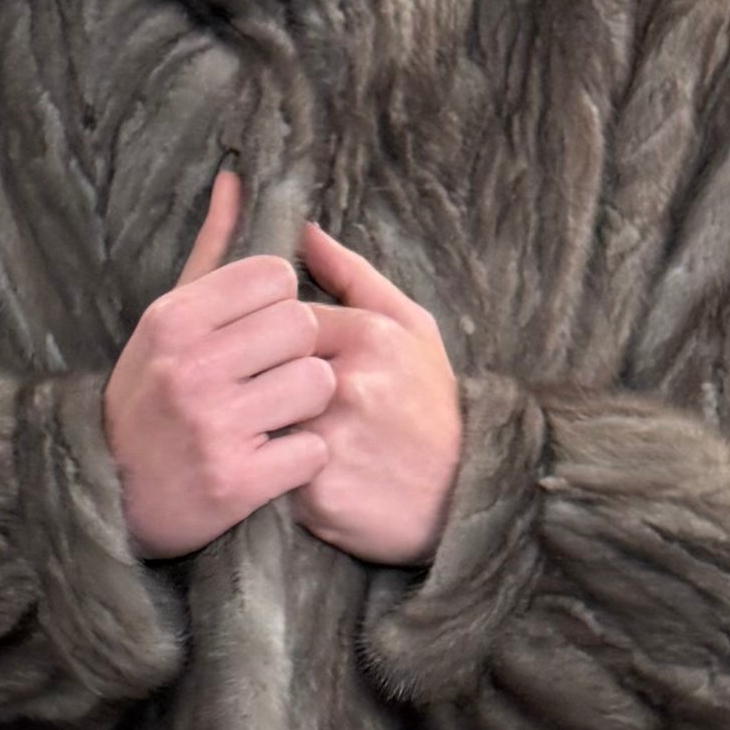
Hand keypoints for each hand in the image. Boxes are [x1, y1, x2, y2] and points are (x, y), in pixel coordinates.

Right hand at [104, 168, 332, 556]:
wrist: (107, 497)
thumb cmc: (148, 399)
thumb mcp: (165, 323)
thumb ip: (210, 252)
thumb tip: (236, 179)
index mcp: (173, 318)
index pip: (275, 276)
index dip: (277, 306)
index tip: (256, 337)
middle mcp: (190, 366)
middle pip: (303, 326)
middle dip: (296, 354)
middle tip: (269, 381)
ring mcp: (213, 425)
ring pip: (317, 384)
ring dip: (305, 407)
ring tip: (273, 420)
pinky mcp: (236, 481)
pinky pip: (313, 451)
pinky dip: (302, 461)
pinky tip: (272, 462)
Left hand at [293, 221, 463, 562]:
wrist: (464, 499)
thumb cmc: (432, 409)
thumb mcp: (413, 330)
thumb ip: (354, 275)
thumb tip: (304, 230)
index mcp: (369, 337)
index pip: (283, 322)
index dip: (283, 346)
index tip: (301, 368)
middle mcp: (348, 384)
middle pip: (267, 372)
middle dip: (271, 388)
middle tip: (295, 408)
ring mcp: (332, 439)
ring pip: (265, 420)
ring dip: (272, 431)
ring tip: (305, 442)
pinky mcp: (317, 491)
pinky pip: (272, 470)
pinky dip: (281, 475)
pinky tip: (310, 477)